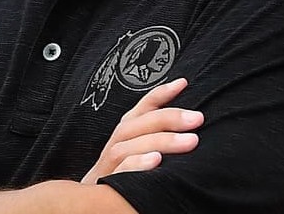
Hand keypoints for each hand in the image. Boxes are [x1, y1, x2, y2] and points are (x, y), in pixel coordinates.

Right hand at [81, 77, 202, 181]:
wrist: (86, 212)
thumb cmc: (120, 190)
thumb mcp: (138, 164)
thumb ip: (154, 147)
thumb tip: (187, 135)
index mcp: (121, 143)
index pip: (137, 114)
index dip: (157, 96)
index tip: (182, 83)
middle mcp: (111, 153)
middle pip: (131, 126)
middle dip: (166, 118)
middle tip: (197, 118)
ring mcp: (105, 170)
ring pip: (125, 147)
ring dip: (159, 140)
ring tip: (190, 141)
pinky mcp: (103, 187)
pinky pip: (118, 173)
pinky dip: (137, 164)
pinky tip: (156, 161)